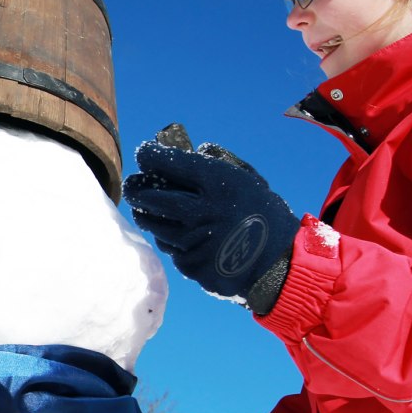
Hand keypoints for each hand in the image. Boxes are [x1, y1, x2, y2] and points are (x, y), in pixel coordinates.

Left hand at [123, 124, 295, 310]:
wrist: (279, 264)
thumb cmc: (265, 216)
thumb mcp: (250, 180)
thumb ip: (221, 161)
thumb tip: (196, 148)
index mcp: (217, 183)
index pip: (169, 162)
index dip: (150, 155)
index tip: (144, 154)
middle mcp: (201, 211)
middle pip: (150, 196)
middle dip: (135, 188)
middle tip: (132, 184)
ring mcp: (193, 241)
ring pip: (153, 223)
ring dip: (146, 213)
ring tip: (144, 207)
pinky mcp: (190, 265)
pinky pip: (169, 247)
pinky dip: (169, 238)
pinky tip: (176, 233)